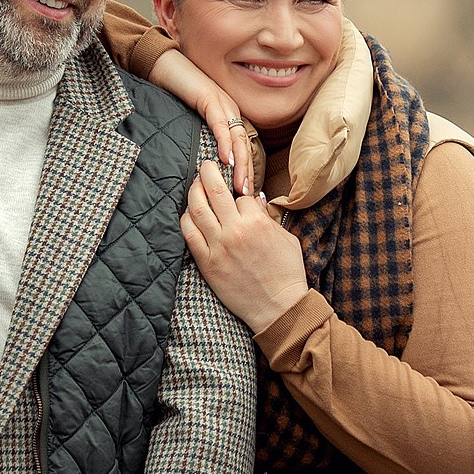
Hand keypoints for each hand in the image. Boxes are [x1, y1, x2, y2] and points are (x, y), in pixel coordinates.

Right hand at [149, 49, 252, 194]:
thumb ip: (201, 136)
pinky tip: (226, 159)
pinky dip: (224, 143)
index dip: (246, 171)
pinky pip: (220, 124)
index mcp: (228, 117)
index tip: (246, 194)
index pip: (242, 148)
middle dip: (247, 173)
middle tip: (248, 197)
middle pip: (244, 146)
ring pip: (237, 138)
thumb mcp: (192, 119)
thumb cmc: (175, 93)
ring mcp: (222, 104)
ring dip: (241, 163)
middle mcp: (230, 111)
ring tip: (241, 185)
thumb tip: (204, 163)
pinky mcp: (209, 99)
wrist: (165, 66)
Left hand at [180, 161, 308, 331]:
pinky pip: (189, 235)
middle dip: (207, 172)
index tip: (236, 192)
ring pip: (196, 209)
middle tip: (204, 165)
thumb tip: (253, 199)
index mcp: (257, 222)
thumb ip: (266, 216)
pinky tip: (188, 215)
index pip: (239, 194)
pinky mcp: (207, 263)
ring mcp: (218, 247)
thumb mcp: (286, 238)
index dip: (238, 191)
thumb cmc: (286, 273)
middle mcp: (235, 231)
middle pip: (213, 190)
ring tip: (194, 186)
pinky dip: (186, 220)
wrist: (278, 308)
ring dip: (193, 192)